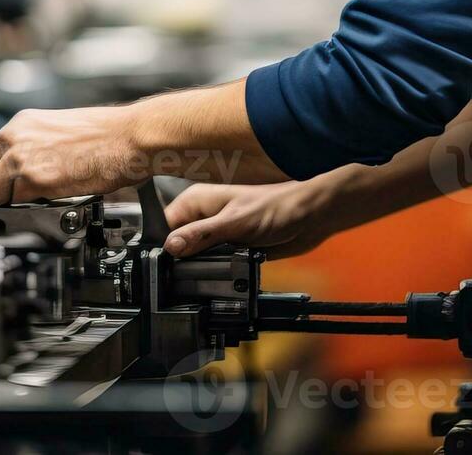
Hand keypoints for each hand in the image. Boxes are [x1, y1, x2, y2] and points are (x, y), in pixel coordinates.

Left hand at [0, 106, 149, 204]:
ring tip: (41, 199)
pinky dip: (29, 210)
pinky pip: (14, 207)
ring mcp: (21, 159)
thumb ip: (28, 150)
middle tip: (11, 206)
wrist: (131, 136)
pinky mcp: (36, 179)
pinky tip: (52, 199)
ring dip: (11, 206)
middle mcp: (13, 139)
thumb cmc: (105, 136)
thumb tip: (14, 175)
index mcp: (17, 126)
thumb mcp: (55, 132)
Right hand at [162, 181, 331, 258]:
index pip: (164, 226)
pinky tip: (226, 270)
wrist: (308, 218)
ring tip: (217, 265)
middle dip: (182, 258)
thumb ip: (200, 235)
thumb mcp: (233, 223)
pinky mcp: (228, 246)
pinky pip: (211, 263)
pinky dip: (216, 269)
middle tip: (199, 265)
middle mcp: (202, 215)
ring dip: (201, 265)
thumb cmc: (275, 207)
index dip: (163, 246)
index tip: (166, 263)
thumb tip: (170, 246)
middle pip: (176, 243)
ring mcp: (215, 232)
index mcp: (196, 200)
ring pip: (192, 256)